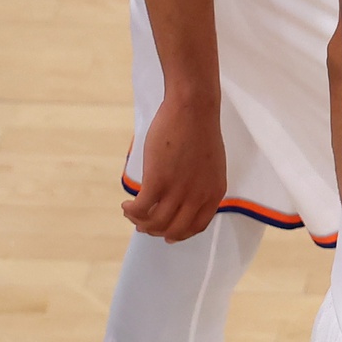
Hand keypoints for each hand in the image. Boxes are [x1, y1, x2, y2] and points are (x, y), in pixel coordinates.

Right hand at [122, 87, 227, 241]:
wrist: (193, 108)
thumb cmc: (199, 130)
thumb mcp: (210, 164)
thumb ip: (201, 184)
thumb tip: (182, 199)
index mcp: (214, 192)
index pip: (196, 227)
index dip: (179, 233)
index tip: (166, 233)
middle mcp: (198, 196)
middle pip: (174, 230)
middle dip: (156, 231)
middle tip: (144, 223)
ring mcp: (178, 190)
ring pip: (155, 223)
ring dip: (140, 222)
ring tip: (132, 212)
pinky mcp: (158, 181)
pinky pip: (141, 209)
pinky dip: (131, 212)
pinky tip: (126, 206)